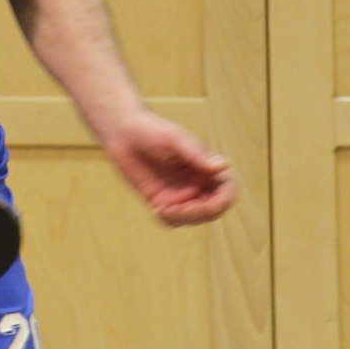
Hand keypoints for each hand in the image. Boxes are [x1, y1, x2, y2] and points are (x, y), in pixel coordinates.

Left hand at [101, 111, 236, 226]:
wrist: (122, 132)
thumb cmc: (151, 128)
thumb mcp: (175, 138)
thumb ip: (197, 154)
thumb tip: (224, 166)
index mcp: (206, 166)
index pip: (227, 190)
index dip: (223, 201)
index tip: (209, 205)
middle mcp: (197, 182)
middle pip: (212, 209)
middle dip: (199, 213)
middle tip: (178, 208)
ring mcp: (180, 193)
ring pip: (192, 218)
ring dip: (182, 218)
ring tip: (162, 208)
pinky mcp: (162, 200)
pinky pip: (171, 220)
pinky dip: (167, 219)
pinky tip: (155, 208)